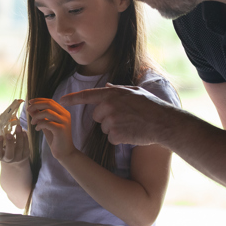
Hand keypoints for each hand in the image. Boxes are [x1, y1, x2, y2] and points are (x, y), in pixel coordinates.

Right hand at [0, 123, 29, 163]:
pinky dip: (25, 139)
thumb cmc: (3, 145)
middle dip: (10, 144)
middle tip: (9, 134)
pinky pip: (26, 148)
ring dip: (19, 137)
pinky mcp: (25, 155)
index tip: (0, 136)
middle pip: (9, 155)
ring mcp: (17, 158)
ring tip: (18, 127)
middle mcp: (7, 159)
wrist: (14, 154)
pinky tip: (23, 132)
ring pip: (19, 149)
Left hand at [28, 98, 74, 160]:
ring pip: (47, 112)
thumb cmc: (55, 138)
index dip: (39, 100)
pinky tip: (37, 129)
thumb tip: (30, 108)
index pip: (50, 101)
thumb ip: (40, 116)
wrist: (65, 153)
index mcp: (63, 112)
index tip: (30, 102)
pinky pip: (47, 123)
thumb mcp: (46, 125)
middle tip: (28, 109)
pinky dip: (39, 124)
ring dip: (36, 116)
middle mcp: (65, 115)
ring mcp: (64, 122)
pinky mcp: (61, 129)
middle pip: (49, 104)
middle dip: (36, 105)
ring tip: (32, 123)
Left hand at [59, 83, 175, 146]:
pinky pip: (111, 139)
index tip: (61, 101)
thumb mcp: (135, 92)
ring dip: (114, 130)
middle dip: (106, 119)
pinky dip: (119, 139)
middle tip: (125, 118)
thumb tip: (106, 87)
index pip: (87, 95)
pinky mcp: (115, 134)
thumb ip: (118, 90)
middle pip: (97, 116)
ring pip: (104, 129)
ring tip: (131, 125)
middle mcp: (109, 106)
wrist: (163, 122)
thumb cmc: (151, 106)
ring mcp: (112, 120)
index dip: (73, 99)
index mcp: (112, 94)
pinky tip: (131, 133)